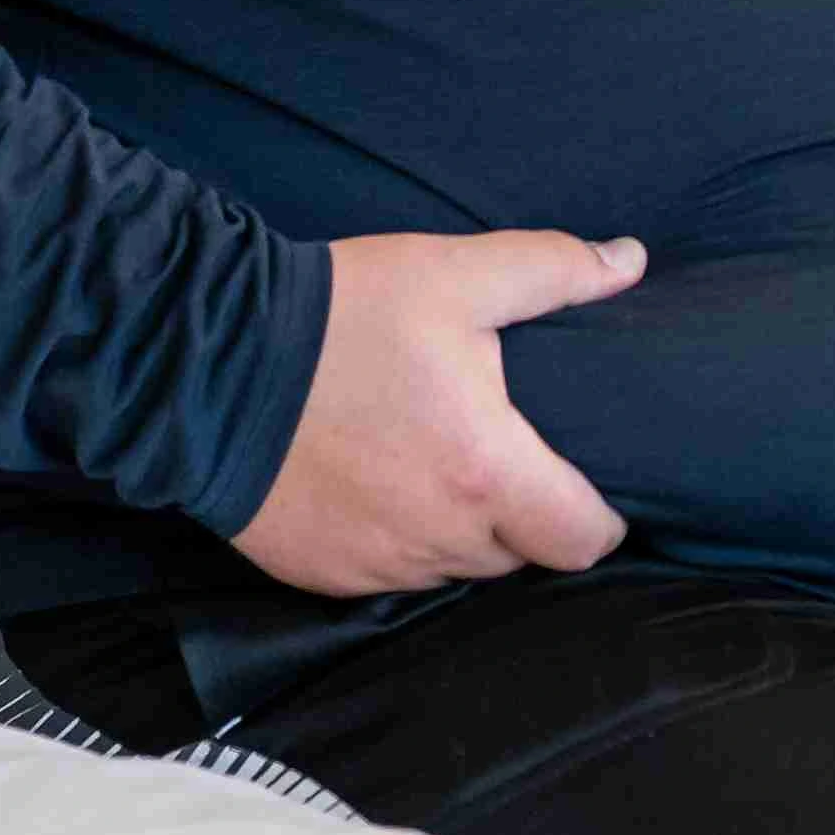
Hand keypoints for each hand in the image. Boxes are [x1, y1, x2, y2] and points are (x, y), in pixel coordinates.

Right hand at [227, 226, 642, 595]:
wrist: (207, 362)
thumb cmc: (340, 317)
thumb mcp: (455, 275)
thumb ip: (553, 271)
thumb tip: (627, 260)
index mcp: (486, 473)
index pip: (583, 541)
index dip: (598, 517)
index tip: (585, 485)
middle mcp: (438, 537)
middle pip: (518, 554)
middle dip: (523, 513)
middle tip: (499, 450)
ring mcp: (377, 564)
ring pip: (453, 567)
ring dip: (459, 528)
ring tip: (433, 458)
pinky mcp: (322, 575)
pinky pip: (388, 572)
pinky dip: (396, 538)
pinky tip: (376, 480)